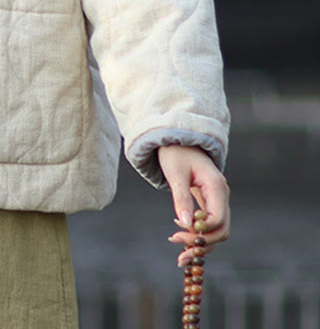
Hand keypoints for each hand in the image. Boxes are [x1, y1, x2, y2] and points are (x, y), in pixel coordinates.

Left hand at [158, 145, 229, 266]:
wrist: (177, 140)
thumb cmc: (175, 153)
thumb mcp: (175, 173)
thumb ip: (181, 197)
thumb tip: (184, 224)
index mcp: (216, 186)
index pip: (217, 219)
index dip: (200, 232)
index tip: (177, 233)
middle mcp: (221, 196)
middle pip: (221, 230)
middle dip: (202, 244)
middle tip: (179, 253)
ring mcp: (217, 200)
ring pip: (217, 232)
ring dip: (201, 245)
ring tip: (180, 257)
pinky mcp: (209, 203)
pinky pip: (210, 226)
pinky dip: (199, 236)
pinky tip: (183, 240)